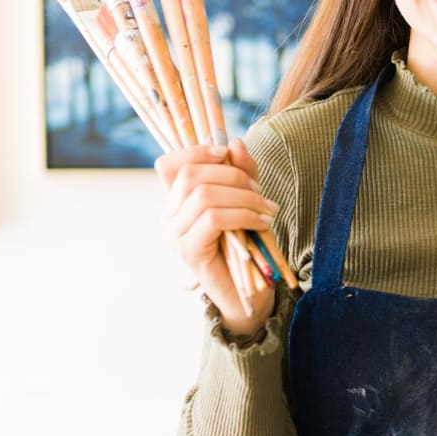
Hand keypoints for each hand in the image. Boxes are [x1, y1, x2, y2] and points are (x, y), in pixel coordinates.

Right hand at [154, 138, 277, 334]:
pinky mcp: (191, 252)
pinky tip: (262, 221)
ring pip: (204, 195)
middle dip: (233, 175)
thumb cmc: (247, 245)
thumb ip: (242, 172)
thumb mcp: (247, 200)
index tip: (228, 155)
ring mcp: (176, 235)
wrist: (249, 292)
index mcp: (178, 201)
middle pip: (190, 175)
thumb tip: (235, 143)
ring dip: (244, 196)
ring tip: (268, 208)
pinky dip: (242, 214)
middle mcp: (170, 216)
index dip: (197, 151)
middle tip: (261, 191)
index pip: (169, 164)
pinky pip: (212, 219)